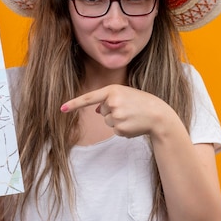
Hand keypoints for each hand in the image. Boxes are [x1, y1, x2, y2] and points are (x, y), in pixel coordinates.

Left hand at [60, 85, 175, 138]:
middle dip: (113, 112)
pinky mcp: (120, 129)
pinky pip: (115, 130)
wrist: (158, 115)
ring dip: (118, 121)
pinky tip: (133, 124)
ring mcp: (116, 116)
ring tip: (132, 116)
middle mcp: (112, 102)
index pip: (89, 98)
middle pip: (102, 112)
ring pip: (108, 122)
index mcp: (113, 90)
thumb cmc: (141, 103)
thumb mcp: (125, 95)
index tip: (62, 109)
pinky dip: (123, 129)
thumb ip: (109, 100)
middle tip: (129, 109)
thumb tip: (97, 111)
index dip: (75, 104)